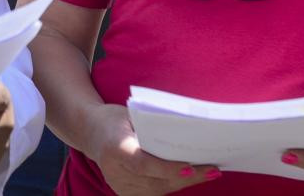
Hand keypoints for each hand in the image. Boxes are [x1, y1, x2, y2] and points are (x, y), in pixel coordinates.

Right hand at [84, 104, 218, 195]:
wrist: (91, 132)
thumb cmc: (115, 119)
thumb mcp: (129, 114)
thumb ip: (152, 125)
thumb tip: (187, 132)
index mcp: (114, 148)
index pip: (142, 164)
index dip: (166, 169)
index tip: (189, 167)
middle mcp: (115, 172)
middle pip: (156, 181)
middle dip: (187, 176)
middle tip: (213, 169)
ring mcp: (120, 186)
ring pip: (159, 190)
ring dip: (186, 182)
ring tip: (210, 172)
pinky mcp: (126, 194)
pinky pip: (156, 192)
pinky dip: (175, 184)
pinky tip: (193, 176)